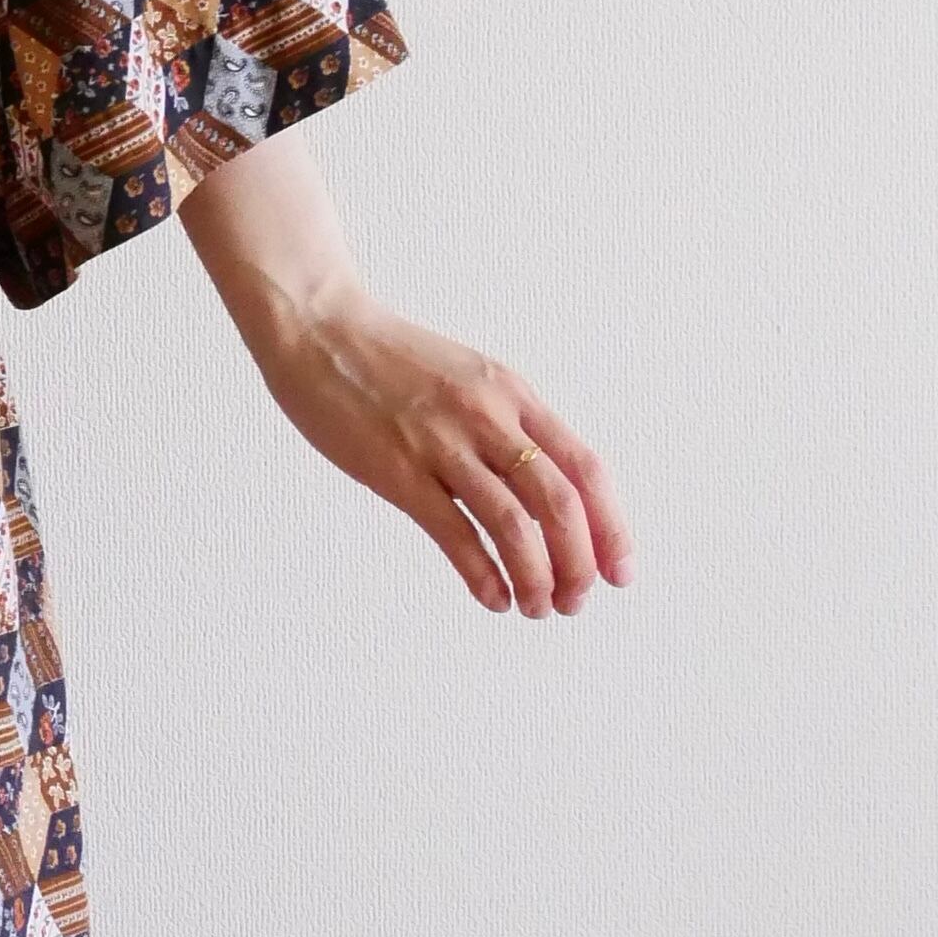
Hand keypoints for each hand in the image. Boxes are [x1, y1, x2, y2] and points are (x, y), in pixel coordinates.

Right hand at [176, 126, 632, 618]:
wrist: (318, 329)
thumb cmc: (387, 360)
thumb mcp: (467, 380)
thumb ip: (504, 426)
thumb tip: (540, 491)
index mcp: (512, 394)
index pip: (585, 469)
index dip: (610, 527)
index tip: (619, 570)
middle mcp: (488, 417)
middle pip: (559, 502)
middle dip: (578, 563)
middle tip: (576, 601)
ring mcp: (442, 443)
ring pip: (513, 523)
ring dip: (535, 577)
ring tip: (537, 607)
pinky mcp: (396, 469)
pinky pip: (454, 532)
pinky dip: (483, 574)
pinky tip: (492, 597)